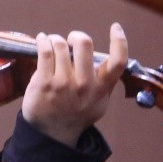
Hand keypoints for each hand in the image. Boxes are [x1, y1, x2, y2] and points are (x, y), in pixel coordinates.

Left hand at [21, 22, 128, 145]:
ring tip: (52, 43)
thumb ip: (105, 84)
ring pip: (61, 44)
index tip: (115, 27)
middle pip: (84, 43)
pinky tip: (42, 40)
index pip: (118, 61)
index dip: (120, 41)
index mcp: (101, 88)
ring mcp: (63, 83)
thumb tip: (107, 61)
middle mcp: (84, 84)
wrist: (52, 134)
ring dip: (55, 39)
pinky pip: (44, 51)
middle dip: (76, 36)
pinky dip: (43, 41)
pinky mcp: (43, 82)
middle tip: (71, 40)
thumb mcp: (99, 103)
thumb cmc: (76, 114)